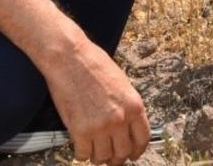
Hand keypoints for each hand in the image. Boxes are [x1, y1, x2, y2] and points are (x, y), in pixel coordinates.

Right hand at [45, 40, 149, 164]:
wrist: (70, 57)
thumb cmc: (93, 64)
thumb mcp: (122, 83)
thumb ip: (127, 106)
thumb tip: (128, 127)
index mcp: (134, 106)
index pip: (142, 140)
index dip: (137, 151)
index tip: (132, 154)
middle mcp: (120, 119)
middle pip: (122, 153)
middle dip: (116, 157)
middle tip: (110, 155)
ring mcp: (100, 126)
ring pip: (103, 157)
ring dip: (98, 156)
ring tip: (93, 149)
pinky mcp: (79, 130)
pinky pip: (83, 154)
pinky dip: (82, 153)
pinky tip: (80, 146)